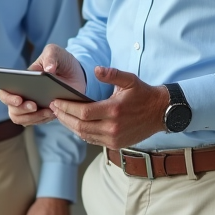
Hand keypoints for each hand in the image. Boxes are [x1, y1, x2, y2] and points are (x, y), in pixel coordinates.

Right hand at [0, 44, 86, 126]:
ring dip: (34, 117)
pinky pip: (38, 122)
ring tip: (48, 110)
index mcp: (19, 81)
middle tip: (34, 105)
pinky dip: (44, 119)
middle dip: (21, 110)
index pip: (4, 93)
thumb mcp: (55, 52)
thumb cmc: (60, 61)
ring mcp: (32, 107)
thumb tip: (48, 70)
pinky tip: (54, 112)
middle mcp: (22, 96)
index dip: (8, 98)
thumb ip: (50, 56)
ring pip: (23, 119)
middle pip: (13, 110)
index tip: (19, 99)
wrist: (77, 73)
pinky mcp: (43, 114)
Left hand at [50, 66, 167, 149]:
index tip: (55, 101)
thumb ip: (112, 74)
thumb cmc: (143, 94)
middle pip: (80, 125)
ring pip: (84, 134)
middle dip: (63, 117)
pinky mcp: (115, 144)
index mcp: (114, 110)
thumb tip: (96, 70)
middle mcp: (113, 127)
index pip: (83, 112)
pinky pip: (92, 140)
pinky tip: (75, 124)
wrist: (161, 113)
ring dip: (70, 126)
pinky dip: (81, 132)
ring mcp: (114, 138)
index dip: (66, 108)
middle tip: (53, 108)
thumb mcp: (130, 80)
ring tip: (60, 115)